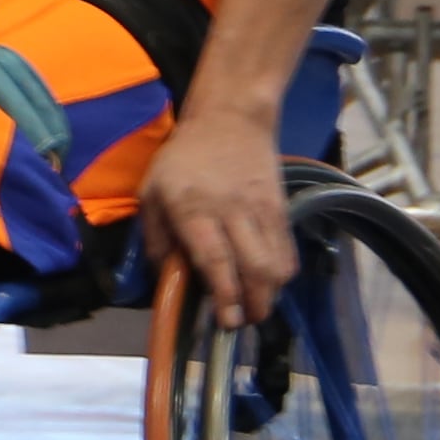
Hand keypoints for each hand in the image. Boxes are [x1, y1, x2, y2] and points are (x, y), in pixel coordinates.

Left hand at [137, 106, 294, 327]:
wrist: (230, 117)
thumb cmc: (184, 157)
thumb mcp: (152, 190)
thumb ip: (155, 236)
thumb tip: (165, 277)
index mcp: (193, 209)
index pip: (215, 259)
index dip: (224, 295)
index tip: (227, 320)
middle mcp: (230, 211)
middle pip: (253, 268)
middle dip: (253, 304)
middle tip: (244, 321)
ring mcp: (260, 209)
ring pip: (275, 262)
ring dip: (269, 293)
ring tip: (257, 307)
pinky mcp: (280, 207)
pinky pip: (287, 249)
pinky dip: (282, 272)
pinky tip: (269, 281)